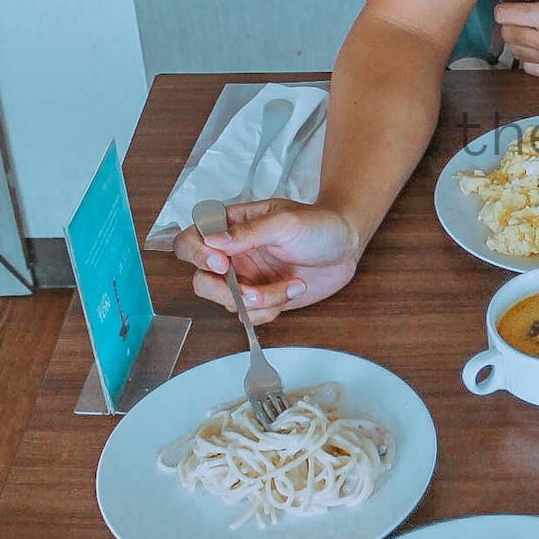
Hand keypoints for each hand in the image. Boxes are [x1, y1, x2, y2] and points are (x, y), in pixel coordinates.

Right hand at [172, 199, 360, 324]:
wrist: (347, 245)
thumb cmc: (319, 223)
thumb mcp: (285, 222)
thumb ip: (248, 232)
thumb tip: (212, 241)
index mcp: (232, 226)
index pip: (190, 240)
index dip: (197, 255)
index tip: (222, 263)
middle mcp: (233, 254)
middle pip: (201, 281)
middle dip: (226, 292)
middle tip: (252, 292)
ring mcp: (246, 278)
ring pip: (229, 303)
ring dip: (261, 301)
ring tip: (292, 282)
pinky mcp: (263, 298)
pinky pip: (251, 316)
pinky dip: (273, 309)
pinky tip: (295, 288)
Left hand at [493, 0, 538, 78]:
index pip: (505, 15)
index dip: (504, 6)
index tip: (511, 1)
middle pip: (507, 34)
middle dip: (509, 23)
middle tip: (520, 14)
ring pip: (516, 53)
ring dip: (519, 40)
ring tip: (531, 30)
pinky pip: (530, 68)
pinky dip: (530, 57)